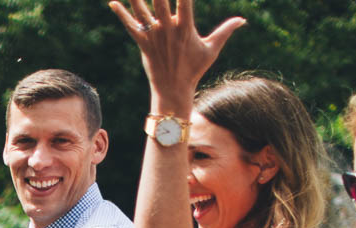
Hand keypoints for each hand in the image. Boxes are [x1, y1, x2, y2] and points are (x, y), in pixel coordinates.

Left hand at [109, 0, 245, 109]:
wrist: (173, 90)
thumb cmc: (194, 69)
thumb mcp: (211, 49)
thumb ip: (225, 31)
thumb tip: (243, 20)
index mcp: (186, 26)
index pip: (185, 0)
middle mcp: (168, 28)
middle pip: (160, 0)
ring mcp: (154, 36)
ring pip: (142, 10)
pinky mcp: (143, 44)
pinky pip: (130, 26)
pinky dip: (121, 14)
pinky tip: (112, 3)